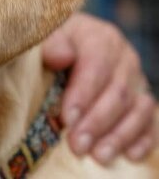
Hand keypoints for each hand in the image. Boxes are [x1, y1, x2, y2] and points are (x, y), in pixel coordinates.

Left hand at [43, 12, 155, 164]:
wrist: (65, 44)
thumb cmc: (51, 44)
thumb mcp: (45, 37)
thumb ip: (51, 44)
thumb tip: (59, 56)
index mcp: (100, 37)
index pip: (96, 65)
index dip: (83, 94)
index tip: (67, 119)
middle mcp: (124, 57)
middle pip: (118, 92)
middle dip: (97, 122)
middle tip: (77, 146)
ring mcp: (137, 79)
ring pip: (139, 109)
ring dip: (120, 136)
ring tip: (99, 156)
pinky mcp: (141, 100)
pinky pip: (150, 122)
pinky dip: (142, 140)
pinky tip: (129, 156)